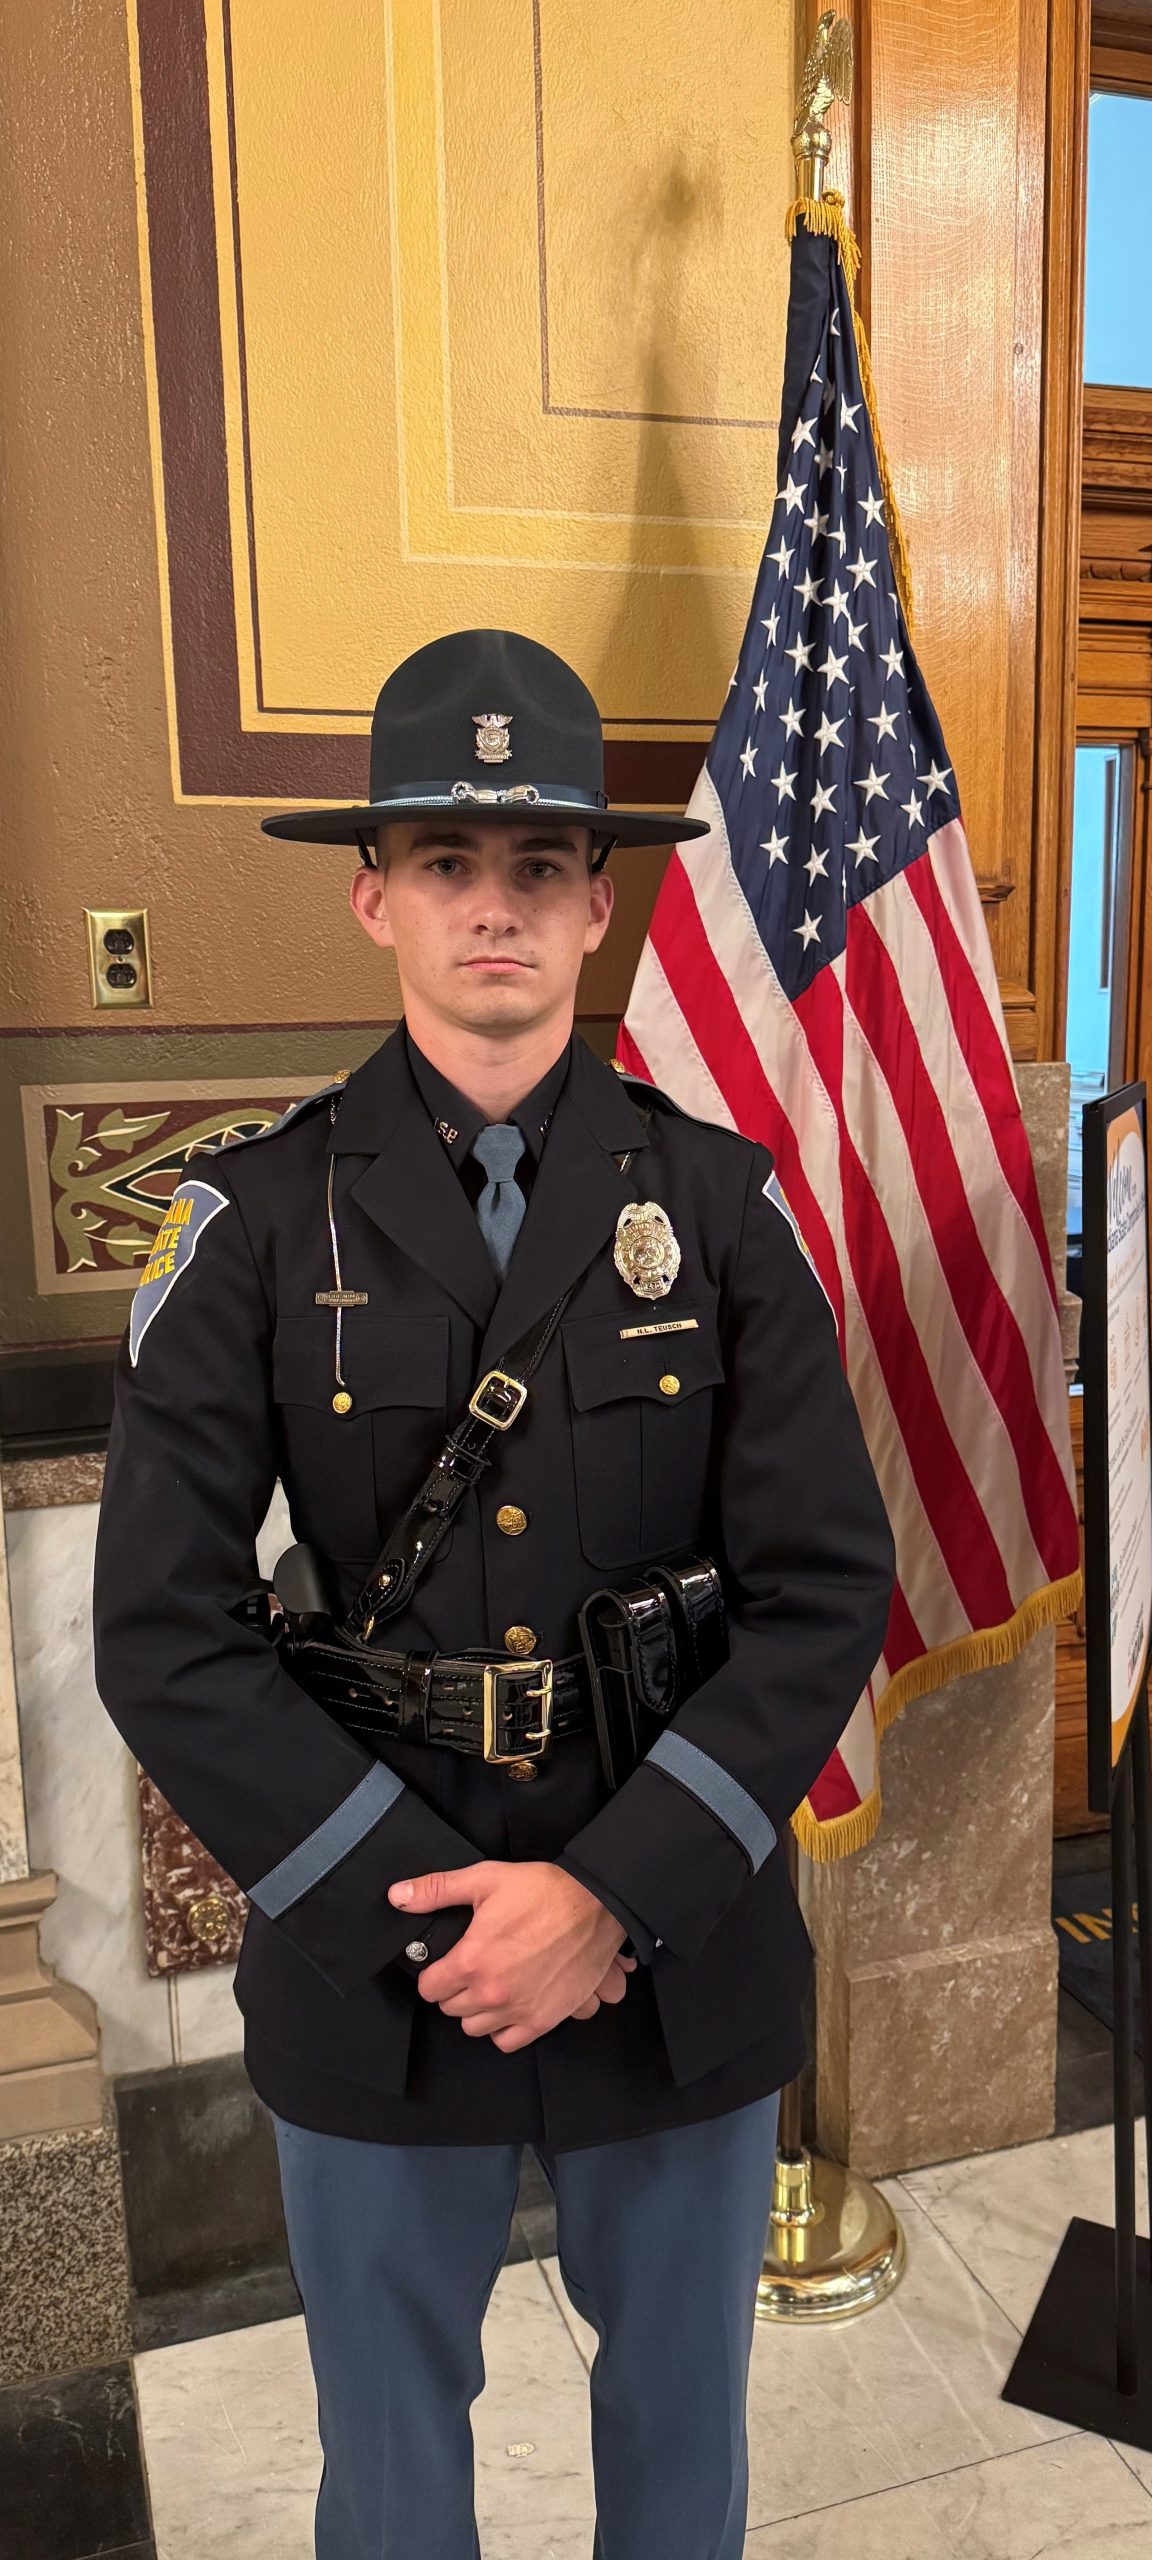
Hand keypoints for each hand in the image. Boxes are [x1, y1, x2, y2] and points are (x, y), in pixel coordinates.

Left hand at [388, 1860, 627, 2050]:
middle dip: (454, 1990)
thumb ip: (437, 1890)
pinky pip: (507, 2042)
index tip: (444, 1965)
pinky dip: (503, 2028)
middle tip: (470, 1969)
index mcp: (472, 1959)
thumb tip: (397, 1897)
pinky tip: (508, 2005)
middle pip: (450, 2009)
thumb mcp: (485, 1879)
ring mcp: (519, 2009)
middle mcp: (492, 1992)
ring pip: (475, 2028)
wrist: (597, 1905)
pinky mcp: (543, 2019)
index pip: (429, 1989)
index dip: (433, 1974)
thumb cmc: (543, 1890)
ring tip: (489, 1986)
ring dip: (477, 2010)